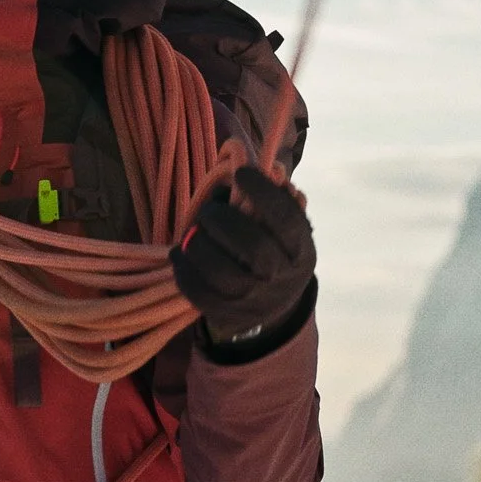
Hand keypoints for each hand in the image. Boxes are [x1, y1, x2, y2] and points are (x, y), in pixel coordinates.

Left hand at [171, 166, 315, 345]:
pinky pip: (198, 291)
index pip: (285, 218)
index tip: (241, 173)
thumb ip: (279, 201)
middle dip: (222, 220)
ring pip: (220, 270)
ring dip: (198, 244)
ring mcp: (252, 299)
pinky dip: (183, 268)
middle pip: (251, 245)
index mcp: (299, 251)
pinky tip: (181, 253)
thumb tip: (268, 169)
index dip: (262, 192)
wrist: (273, 306)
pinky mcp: (226, 313)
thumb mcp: (288, 232)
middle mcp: (280, 277)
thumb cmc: (276, 252)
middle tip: (209, 211)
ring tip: (192, 233)